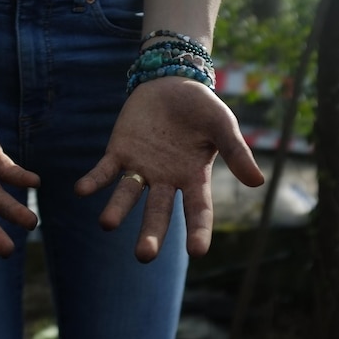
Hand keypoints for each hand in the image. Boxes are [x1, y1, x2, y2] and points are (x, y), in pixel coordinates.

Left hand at [75, 77, 263, 261]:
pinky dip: (93, 180)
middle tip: (144, 256)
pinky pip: (105, 170)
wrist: (171, 83)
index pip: (197, 210)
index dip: (198, 231)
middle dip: (151, 234)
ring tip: (106, 223)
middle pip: (158, 212)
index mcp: (193, 178)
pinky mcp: (119, 152)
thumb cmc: (201, 108)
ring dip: (116, 210)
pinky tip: (81, 190)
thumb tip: (258, 182)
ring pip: (127, 195)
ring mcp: (141, 168)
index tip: (197, 252)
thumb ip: (236, 152)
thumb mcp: (223, 126)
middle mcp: (165, 180)